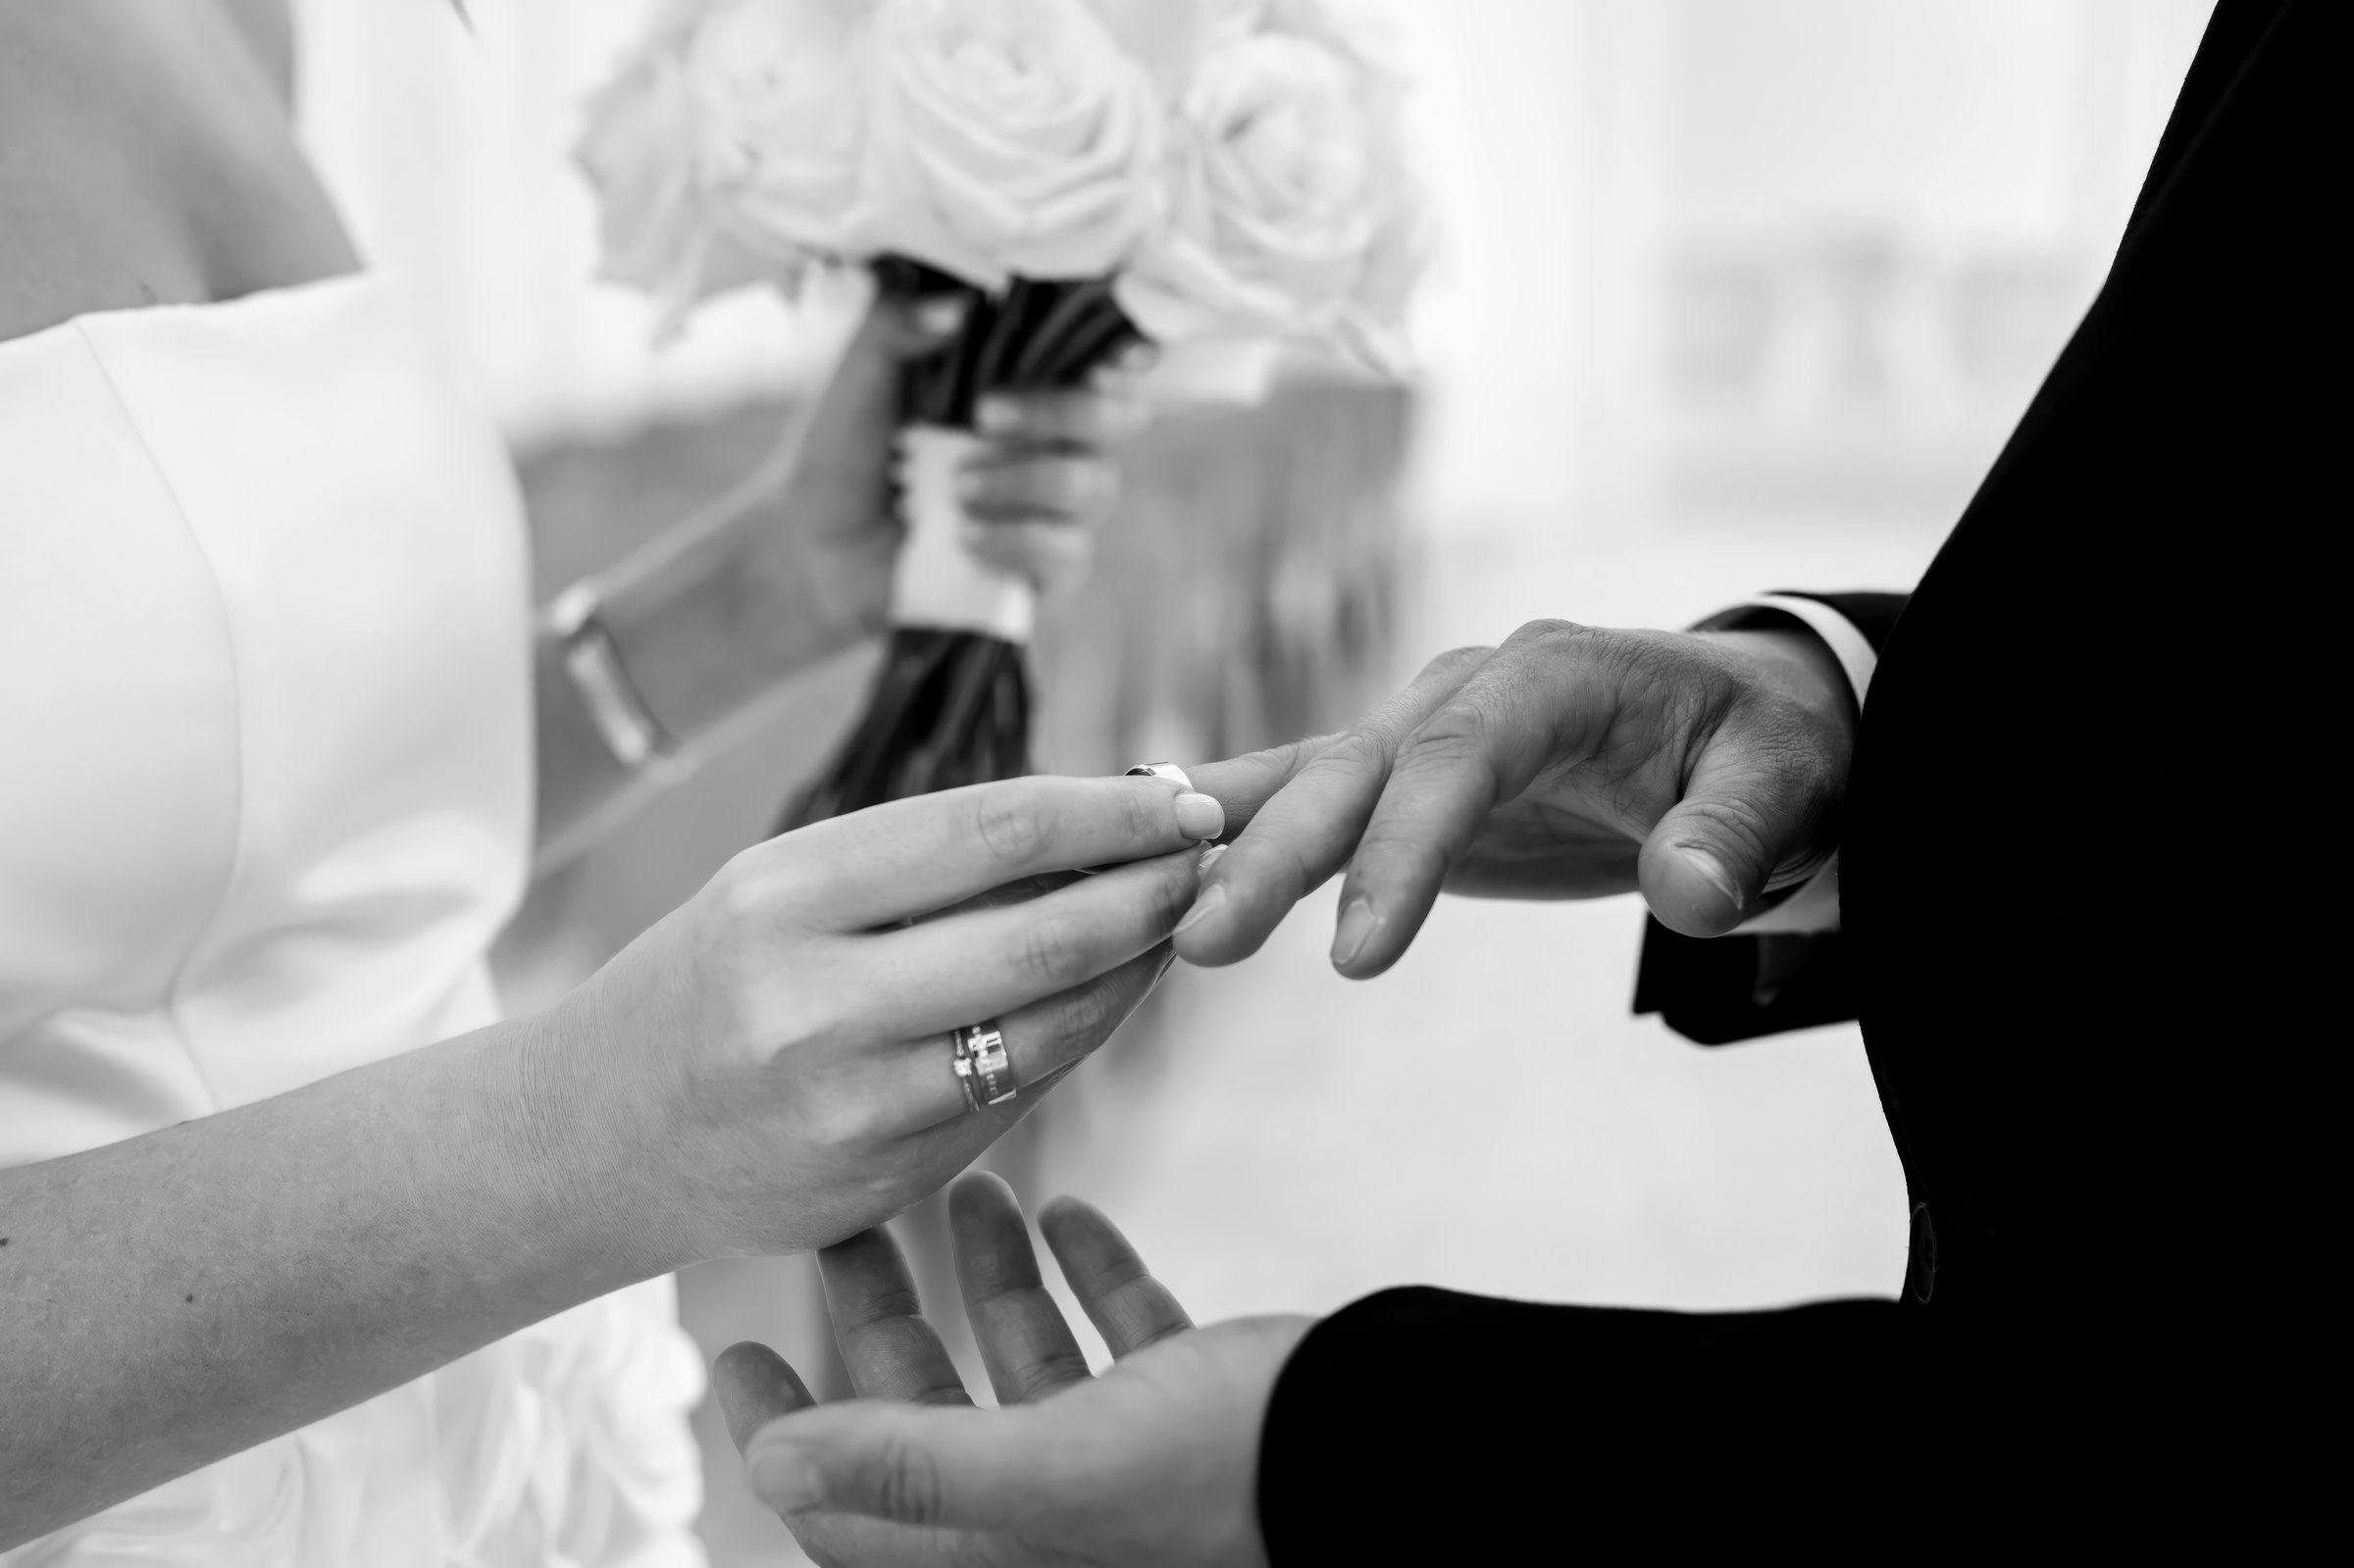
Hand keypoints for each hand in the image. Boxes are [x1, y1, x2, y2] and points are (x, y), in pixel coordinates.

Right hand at [534, 773, 1225, 1261]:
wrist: (589, 1139)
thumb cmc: (711, 978)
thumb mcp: (780, 887)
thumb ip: (922, 861)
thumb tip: (1102, 818)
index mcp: (784, 896)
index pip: (993, 830)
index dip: (1112, 813)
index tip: (1189, 796)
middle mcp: (814, 1004)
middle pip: (1045, 934)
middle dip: (1153, 890)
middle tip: (1217, 857)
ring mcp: (849, 1108)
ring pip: (1049, 1026)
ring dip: (1136, 968)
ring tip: (1180, 918)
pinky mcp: (878, 1184)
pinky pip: (1017, 1098)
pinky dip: (1077, 1036)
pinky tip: (1107, 995)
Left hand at [713, 1173, 1306, 1566]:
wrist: (1403, 1451)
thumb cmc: (1236, 1468)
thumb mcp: (1059, 1468)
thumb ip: (912, 1465)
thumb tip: (769, 1467)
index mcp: (1005, 1547)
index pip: (850, 1505)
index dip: (783, 1429)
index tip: (731, 1347)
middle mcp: (1056, 1513)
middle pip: (927, 1414)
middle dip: (881, 1317)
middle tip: (845, 1224)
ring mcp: (1131, 1463)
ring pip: (1024, 1365)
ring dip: (987, 1279)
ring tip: (966, 1189)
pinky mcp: (1199, 1414)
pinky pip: (1121, 1344)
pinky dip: (1089, 1280)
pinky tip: (1073, 1215)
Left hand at [784, 294, 1142, 639]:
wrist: (814, 551)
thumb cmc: (843, 457)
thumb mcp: (857, 379)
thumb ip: (894, 328)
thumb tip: (957, 306)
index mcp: (1023, 384)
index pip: (1099, 360)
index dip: (1122, 354)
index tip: (1102, 357)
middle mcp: (1053, 443)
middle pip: (1118, 417)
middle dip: (1062, 410)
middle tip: (985, 416)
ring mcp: (1054, 510)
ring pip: (1095, 483)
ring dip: (1025, 479)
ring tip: (956, 490)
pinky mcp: (1044, 572)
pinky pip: (1069, 550)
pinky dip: (1018, 538)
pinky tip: (967, 538)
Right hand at [1178, 619, 1856, 973]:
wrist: (1737, 734)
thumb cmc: (1762, 755)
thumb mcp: (1786, 788)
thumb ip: (1737, 835)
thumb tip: (1692, 894)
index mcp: (1551, 678)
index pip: (1459, 756)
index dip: (1403, 850)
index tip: (1358, 954)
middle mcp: (1464, 691)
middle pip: (1354, 768)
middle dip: (1275, 855)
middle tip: (1202, 945)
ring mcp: (1418, 731)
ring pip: (1305, 786)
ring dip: (1228, 854)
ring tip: (1152, 930)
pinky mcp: (1395, 783)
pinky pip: (1299, 806)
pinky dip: (1227, 842)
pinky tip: (1150, 884)